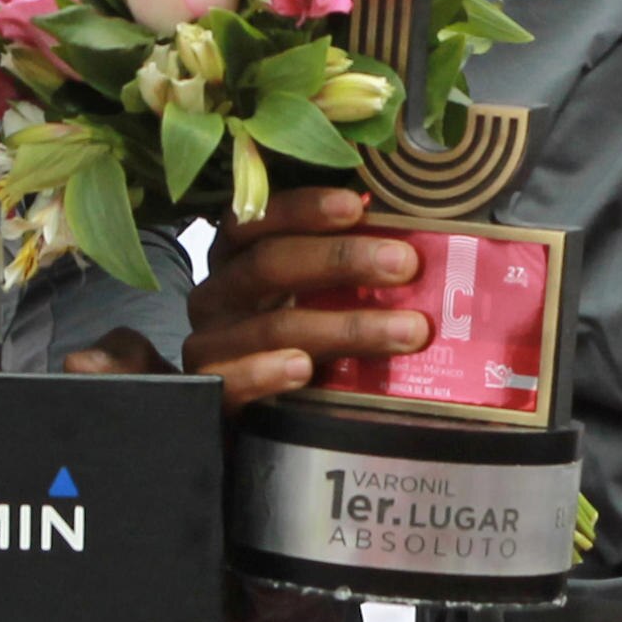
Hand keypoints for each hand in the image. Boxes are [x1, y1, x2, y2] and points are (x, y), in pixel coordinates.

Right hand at [178, 188, 432, 403]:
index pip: (261, 219)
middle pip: (270, 264)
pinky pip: (234, 379)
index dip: (304, 209)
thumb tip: (411, 247)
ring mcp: (209, 343)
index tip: (358, 206)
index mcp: (236, 257)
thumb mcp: (304, 295)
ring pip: (273, 325)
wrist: (235, 415)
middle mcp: (218, 293)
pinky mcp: (211, 392)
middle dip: (341, 260)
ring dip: (344, 327)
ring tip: (406, 331)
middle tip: (405, 263)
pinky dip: (269, 371)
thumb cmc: (284, 338)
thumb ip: (340, 270)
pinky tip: (303, 369)